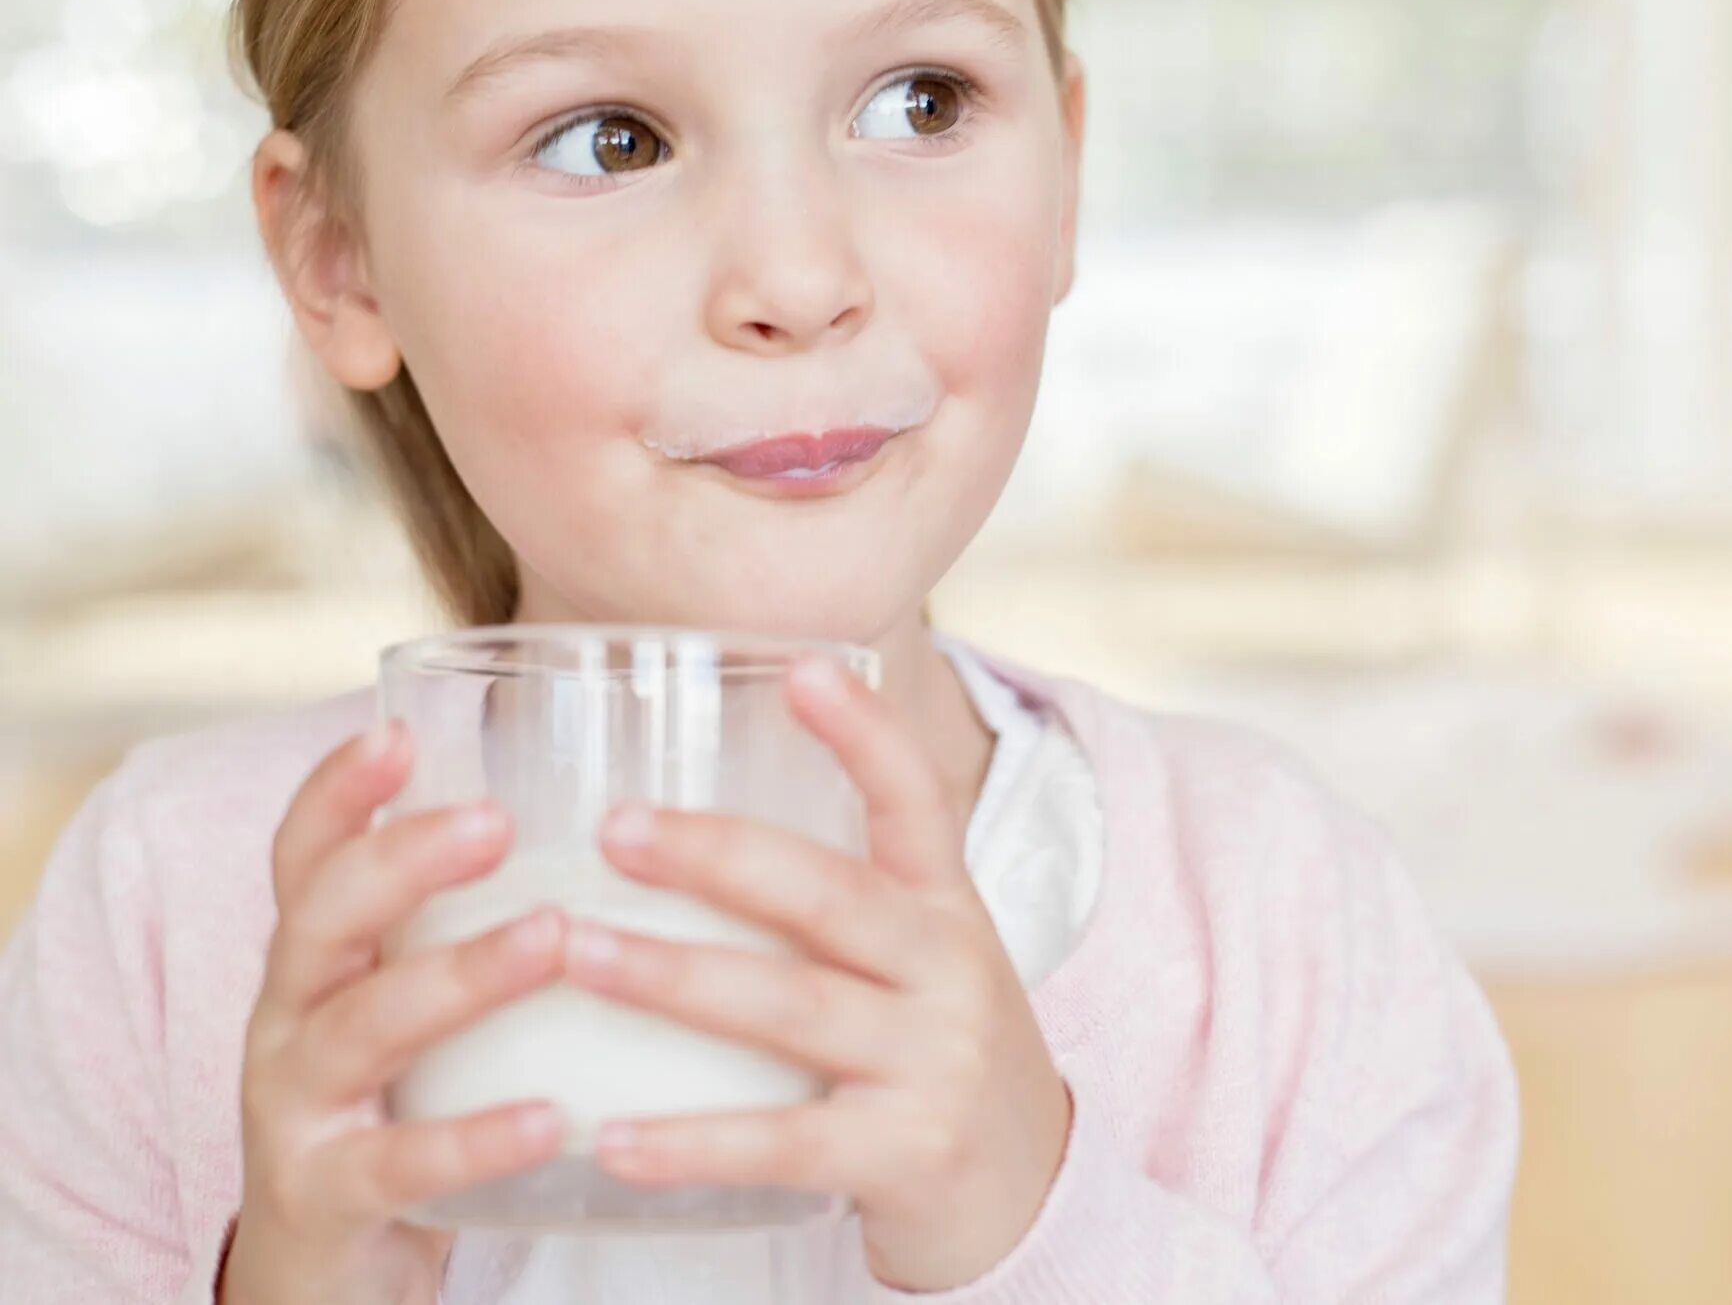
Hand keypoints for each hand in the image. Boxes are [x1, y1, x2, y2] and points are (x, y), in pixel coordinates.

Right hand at [222, 723, 568, 1304]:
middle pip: (321, 918)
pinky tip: (555, 1116)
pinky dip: (475, 1138)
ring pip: (362, 1028)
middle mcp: (291, 1020)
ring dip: (458, 976)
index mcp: (319, 961)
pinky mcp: (331, 1200)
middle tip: (496, 820)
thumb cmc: (400, 1106)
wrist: (324, 1275)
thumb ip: (476, 923)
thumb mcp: (415, 1007)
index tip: (395, 728)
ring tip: (552, 937)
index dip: (337, 790)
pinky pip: (400, 1163)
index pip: (305, 856)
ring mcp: (300, 1111)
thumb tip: (624, 825)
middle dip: (402, 860)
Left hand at [564, 655, 1073, 1291]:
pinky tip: (612, 1137)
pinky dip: (691, 1142)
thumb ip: (833, 906)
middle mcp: (950, 971)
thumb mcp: (919, 962)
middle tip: (614, 828)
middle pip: (828, 895)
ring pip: (791, 1005)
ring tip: (576, 952)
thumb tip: (681, 836)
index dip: (863, 733)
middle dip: (716, 855)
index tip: (801, 666)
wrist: (1028, 1190)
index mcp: (946, 908)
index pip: (916, 801)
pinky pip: (782, 1144)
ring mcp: (934, 1063)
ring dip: (674, 976)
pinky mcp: (908, 1153)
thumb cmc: (934, 1055)